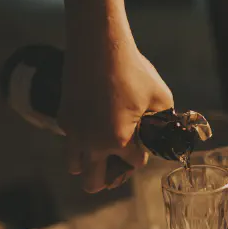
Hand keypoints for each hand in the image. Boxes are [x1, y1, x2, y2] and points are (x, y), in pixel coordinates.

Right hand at [59, 42, 173, 192]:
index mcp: (117, 140)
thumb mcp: (160, 97)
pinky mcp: (63, 118)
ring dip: (90, 162)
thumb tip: (164, 130)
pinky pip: (70, 142)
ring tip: (104, 145)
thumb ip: (163, 121)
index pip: (134, 164)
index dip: (142, 154)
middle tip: (120, 159)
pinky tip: (95, 122)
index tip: (144, 137)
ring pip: (75, 167)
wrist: (98, 43)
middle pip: (92, 184)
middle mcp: (90, 142)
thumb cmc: (132, 69)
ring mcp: (73, 132)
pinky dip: (81, 140)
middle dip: (109, 177)